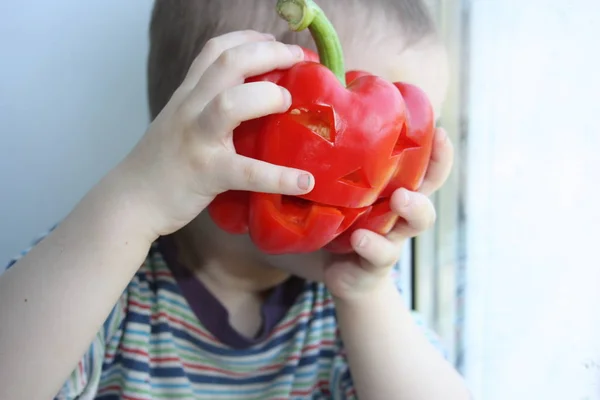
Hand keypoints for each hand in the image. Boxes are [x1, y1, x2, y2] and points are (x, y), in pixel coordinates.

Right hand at [115, 30, 313, 237]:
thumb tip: (251, 105)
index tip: (276, 41)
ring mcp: (197, 139)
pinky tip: (304, 181)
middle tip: (300, 59)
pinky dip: (280, 177)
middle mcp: (190, 109)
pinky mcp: (206, 173)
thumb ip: (206, 107)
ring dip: (268, 96)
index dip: (250, 38)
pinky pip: (247, 172)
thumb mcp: (179, 122)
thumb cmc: (160, 163)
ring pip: (230, 104)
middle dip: (270, 53)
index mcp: (188, 96)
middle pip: (229, 64)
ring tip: (289, 102)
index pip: (216, 50)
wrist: (130, 200)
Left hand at [323, 127, 453, 301]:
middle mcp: (400, 212)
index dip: (439, 153)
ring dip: (412, 208)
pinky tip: (359, 238)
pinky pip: (381, 253)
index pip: (426, 169)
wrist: (343, 273)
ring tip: (399, 199)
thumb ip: (339, 167)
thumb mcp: (343, 193)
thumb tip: (320, 118)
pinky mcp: (376, 261)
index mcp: (396, 190)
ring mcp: (392, 237)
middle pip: (429, 189)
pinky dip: (372, 245)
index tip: (441, 131)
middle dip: (434, 172)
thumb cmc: (343, 221)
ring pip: (416, 222)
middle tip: (418, 158)